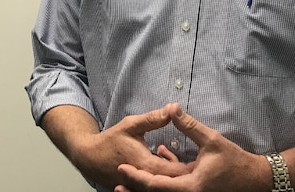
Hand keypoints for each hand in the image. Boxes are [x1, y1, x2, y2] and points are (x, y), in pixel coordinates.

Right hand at [67, 107, 191, 188]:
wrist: (89, 158)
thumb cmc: (110, 140)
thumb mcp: (131, 124)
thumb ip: (153, 119)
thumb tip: (172, 110)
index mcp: (146, 164)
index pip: (175, 170)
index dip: (192, 168)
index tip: (205, 162)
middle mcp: (144, 179)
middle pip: (173, 181)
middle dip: (188, 175)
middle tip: (203, 168)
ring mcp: (139, 187)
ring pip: (164, 187)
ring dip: (176, 180)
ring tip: (191, 172)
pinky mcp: (136, 188)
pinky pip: (154, 188)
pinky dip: (164, 181)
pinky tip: (172, 173)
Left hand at [115, 103, 270, 191]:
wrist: (255, 180)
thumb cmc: (235, 161)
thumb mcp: (212, 140)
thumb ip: (189, 125)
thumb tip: (172, 107)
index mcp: (190, 186)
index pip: (156, 185)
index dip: (136, 177)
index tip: (121, 169)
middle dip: (136, 186)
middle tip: (116, 181)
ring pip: (164, 190)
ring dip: (148, 182)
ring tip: (129, 173)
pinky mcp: (196, 191)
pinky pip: (175, 186)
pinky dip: (165, 175)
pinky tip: (162, 152)